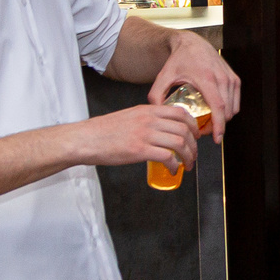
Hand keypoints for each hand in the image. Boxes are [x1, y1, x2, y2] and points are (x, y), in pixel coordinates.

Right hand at [74, 102, 198, 169]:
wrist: (84, 139)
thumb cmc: (102, 131)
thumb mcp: (128, 116)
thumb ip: (146, 119)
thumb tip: (161, 129)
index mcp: (147, 110)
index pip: (180, 112)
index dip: (193, 125)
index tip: (195, 135)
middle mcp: (149, 120)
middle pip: (184, 129)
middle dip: (194, 144)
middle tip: (193, 154)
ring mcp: (145, 134)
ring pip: (179, 143)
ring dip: (188, 156)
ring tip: (187, 164)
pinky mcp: (139, 150)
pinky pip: (167, 157)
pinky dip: (175, 165)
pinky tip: (173, 169)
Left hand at [148, 34, 241, 139]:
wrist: (192, 43)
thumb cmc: (178, 60)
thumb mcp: (163, 76)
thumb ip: (156, 94)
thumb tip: (157, 113)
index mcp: (207, 79)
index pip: (219, 107)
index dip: (219, 126)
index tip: (217, 139)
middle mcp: (222, 78)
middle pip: (227, 112)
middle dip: (217, 126)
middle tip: (202, 130)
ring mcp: (231, 79)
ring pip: (233, 109)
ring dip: (223, 119)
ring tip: (207, 122)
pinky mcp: (235, 79)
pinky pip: (235, 102)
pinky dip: (227, 111)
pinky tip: (214, 112)